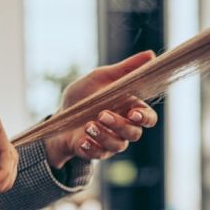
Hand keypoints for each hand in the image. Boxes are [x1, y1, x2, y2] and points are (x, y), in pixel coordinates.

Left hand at [43, 51, 158, 168]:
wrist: (59, 115)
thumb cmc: (85, 96)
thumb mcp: (102, 77)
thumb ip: (126, 68)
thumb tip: (151, 54)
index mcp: (129, 110)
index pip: (148, 118)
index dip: (145, 118)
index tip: (134, 113)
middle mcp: (123, 129)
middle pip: (134, 134)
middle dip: (119, 125)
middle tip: (101, 114)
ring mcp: (110, 143)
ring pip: (117, 145)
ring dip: (104, 136)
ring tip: (88, 125)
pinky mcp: (95, 152)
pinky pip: (99, 155)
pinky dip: (91, 148)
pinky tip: (82, 140)